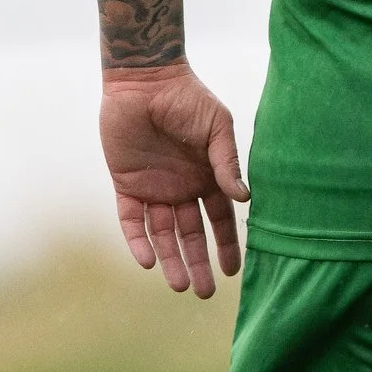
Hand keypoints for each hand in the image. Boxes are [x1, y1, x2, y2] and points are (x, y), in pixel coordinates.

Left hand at [99, 62, 247, 297]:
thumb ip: (227, 162)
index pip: (220, 219)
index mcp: (207, 176)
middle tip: (205, 292)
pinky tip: (148, 261)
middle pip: (192, 234)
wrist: (145, 80)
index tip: (233, 270)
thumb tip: (244, 198)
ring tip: (179, 286)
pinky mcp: (127, 185)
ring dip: (170, 259)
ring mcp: (154, 188)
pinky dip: (138, 240)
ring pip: (163, 233)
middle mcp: (182, 188)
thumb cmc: (187, 98)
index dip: (227, 245)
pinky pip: (132, 220)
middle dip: (198, 263)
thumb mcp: (217, 127)